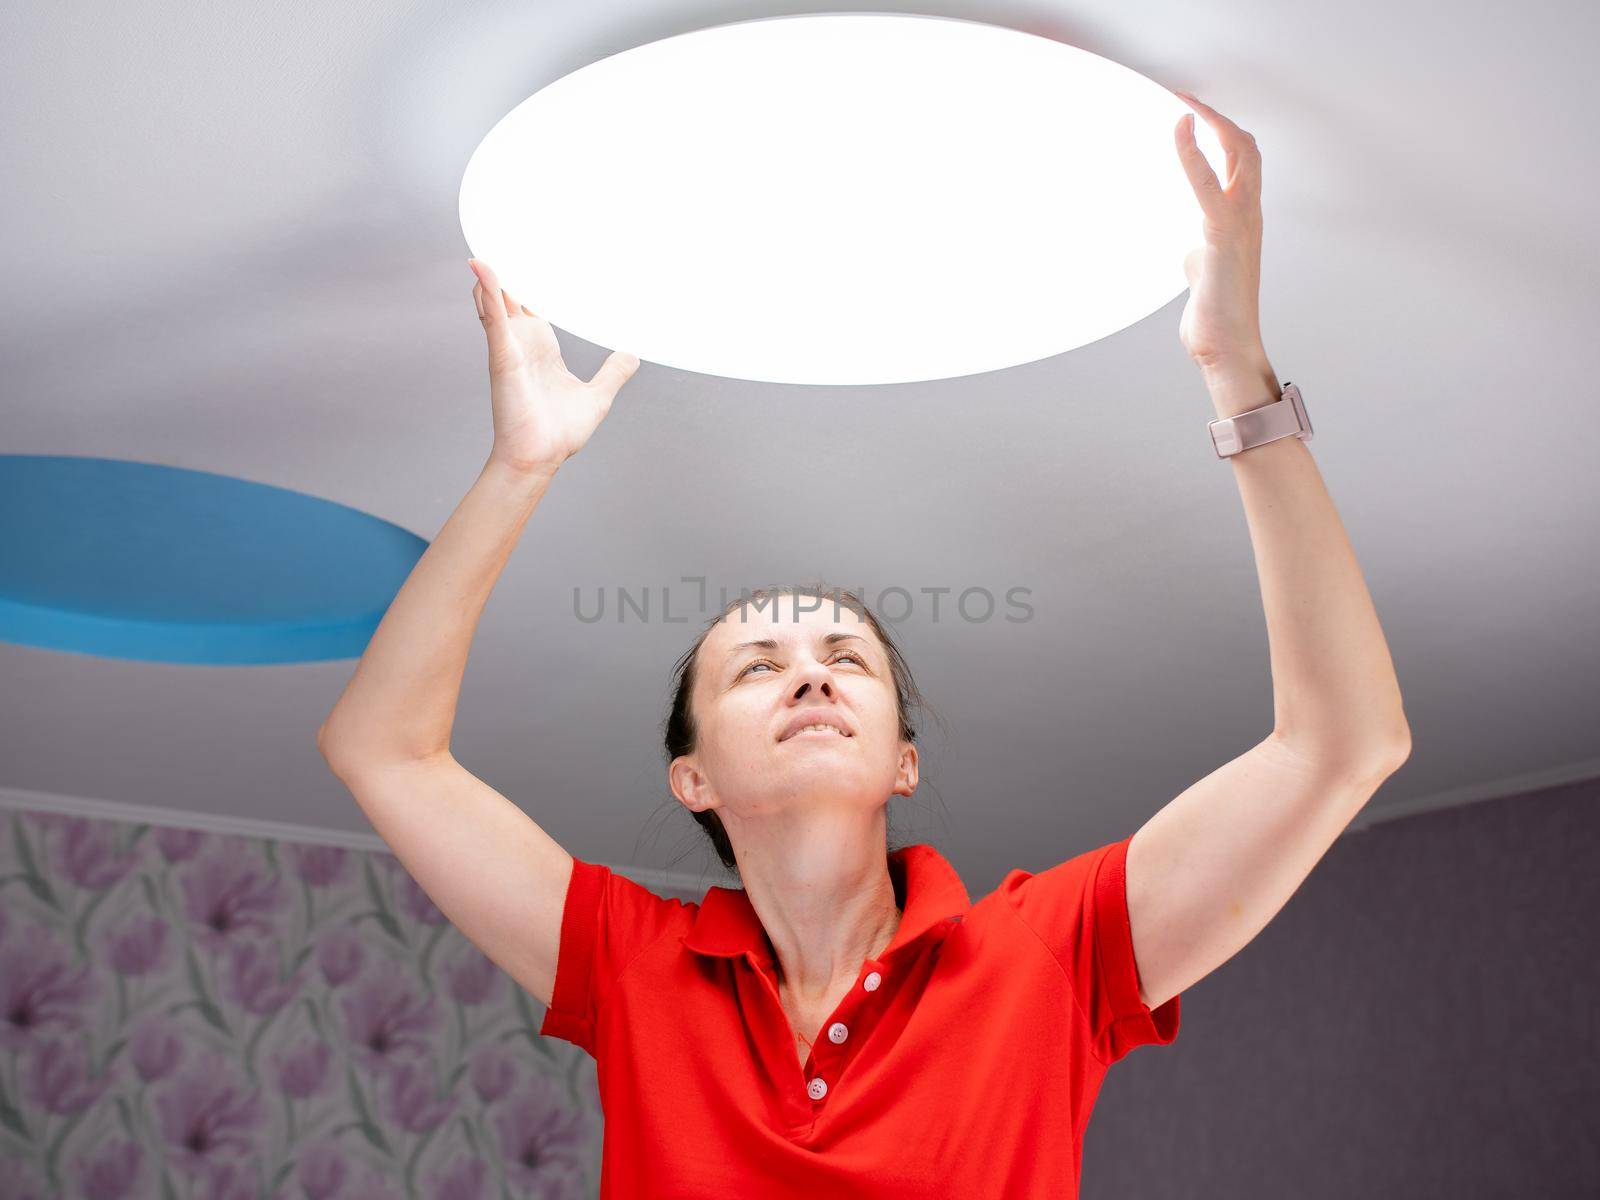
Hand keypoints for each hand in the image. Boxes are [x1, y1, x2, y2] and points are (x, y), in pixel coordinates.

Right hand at [469, 258, 640, 474]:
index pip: (535, 304)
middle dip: (511, 267)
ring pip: (495, 299)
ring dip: (492, 272)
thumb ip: (614, 372)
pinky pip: (493, 318)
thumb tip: (632, 353)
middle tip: (510, 228)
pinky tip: (481, 267)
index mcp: (543, 348)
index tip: (542, 252)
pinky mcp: (503, 356)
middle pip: (512, 294)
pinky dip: (487, 291)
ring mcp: (510, 347)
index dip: (535, 280)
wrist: (539, 458)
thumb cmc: (559, 432)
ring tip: (488, 239)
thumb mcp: (598, 396)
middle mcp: (523, 342)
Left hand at [1171, 90, 1267, 373]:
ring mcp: (1240, 224)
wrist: (1225, 348)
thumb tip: (1191, 250)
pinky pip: (1208, 184)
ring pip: (1238, 155)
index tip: (1193, 113)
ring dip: (1210, 123)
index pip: (1241, 162)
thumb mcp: (1203, 273)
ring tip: (1184, 104)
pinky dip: (1192, 153)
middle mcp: (1248, 215)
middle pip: (1246, 148)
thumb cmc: (1215, 315)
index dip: (1221, 132)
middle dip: (1218, 117)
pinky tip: (1178, 133)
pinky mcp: (1222, 237)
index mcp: (1243, 221)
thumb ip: (1200, 252)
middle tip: (1186, 96)